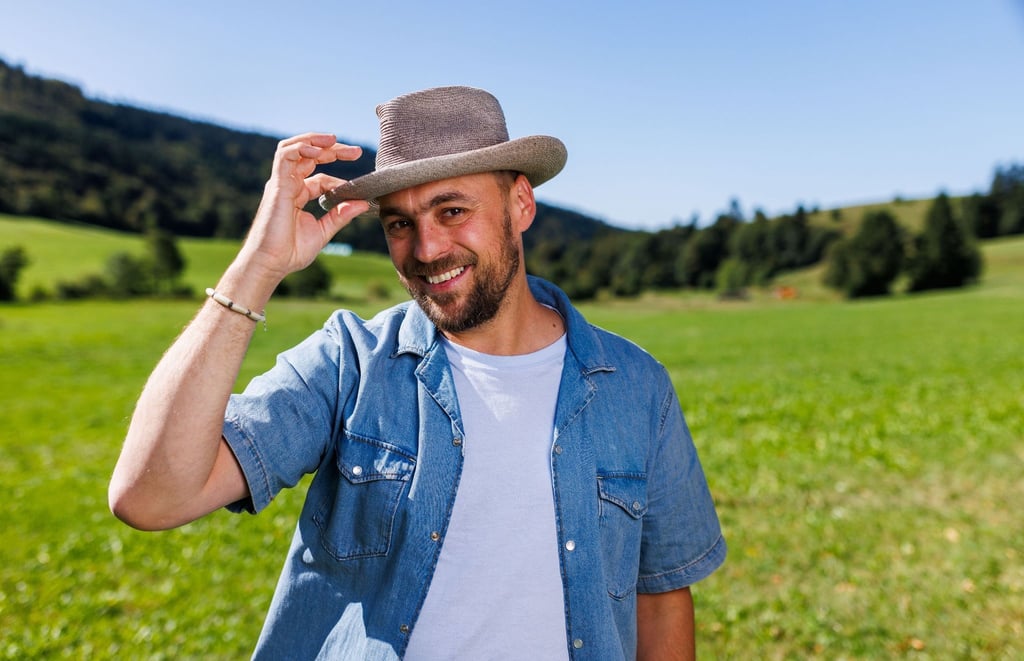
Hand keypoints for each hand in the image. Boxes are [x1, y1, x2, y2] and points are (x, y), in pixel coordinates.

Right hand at [238, 133, 370, 284]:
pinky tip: (318, 149)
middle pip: (309, 157)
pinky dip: (301, 147)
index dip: (339, 181)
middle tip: (356, 152)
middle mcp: (289, 185)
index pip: (320, 178)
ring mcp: (281, 183)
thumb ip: (341, 215)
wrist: (270, 263)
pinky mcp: (277, 185)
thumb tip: (363, 203)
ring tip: (334, 139)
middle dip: (332, 150)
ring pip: (294, 148)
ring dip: (314, 140)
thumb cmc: (290, 252)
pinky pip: (285, 155)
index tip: (358, 189)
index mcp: (297, 196)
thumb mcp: (323, 231)